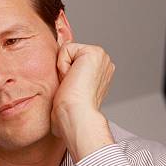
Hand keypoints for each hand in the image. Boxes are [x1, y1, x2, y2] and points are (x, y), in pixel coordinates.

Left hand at [51, 43, 114, 161]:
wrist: (75, 117)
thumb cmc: (70, 112)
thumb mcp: (67, 87)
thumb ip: (67, 70)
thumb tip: (61, 52)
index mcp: (100, 73)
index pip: (72, 60)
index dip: (64, 74)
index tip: (71, 90)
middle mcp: (104, 64)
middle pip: (69, 53)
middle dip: (64, 69)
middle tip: (71, 88)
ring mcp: (102, 58)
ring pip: (67, 50)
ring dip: (63, 69)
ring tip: (71, 85)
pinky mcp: (94, 52)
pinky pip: (66, 49)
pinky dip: (63, 65)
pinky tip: (71, 79)